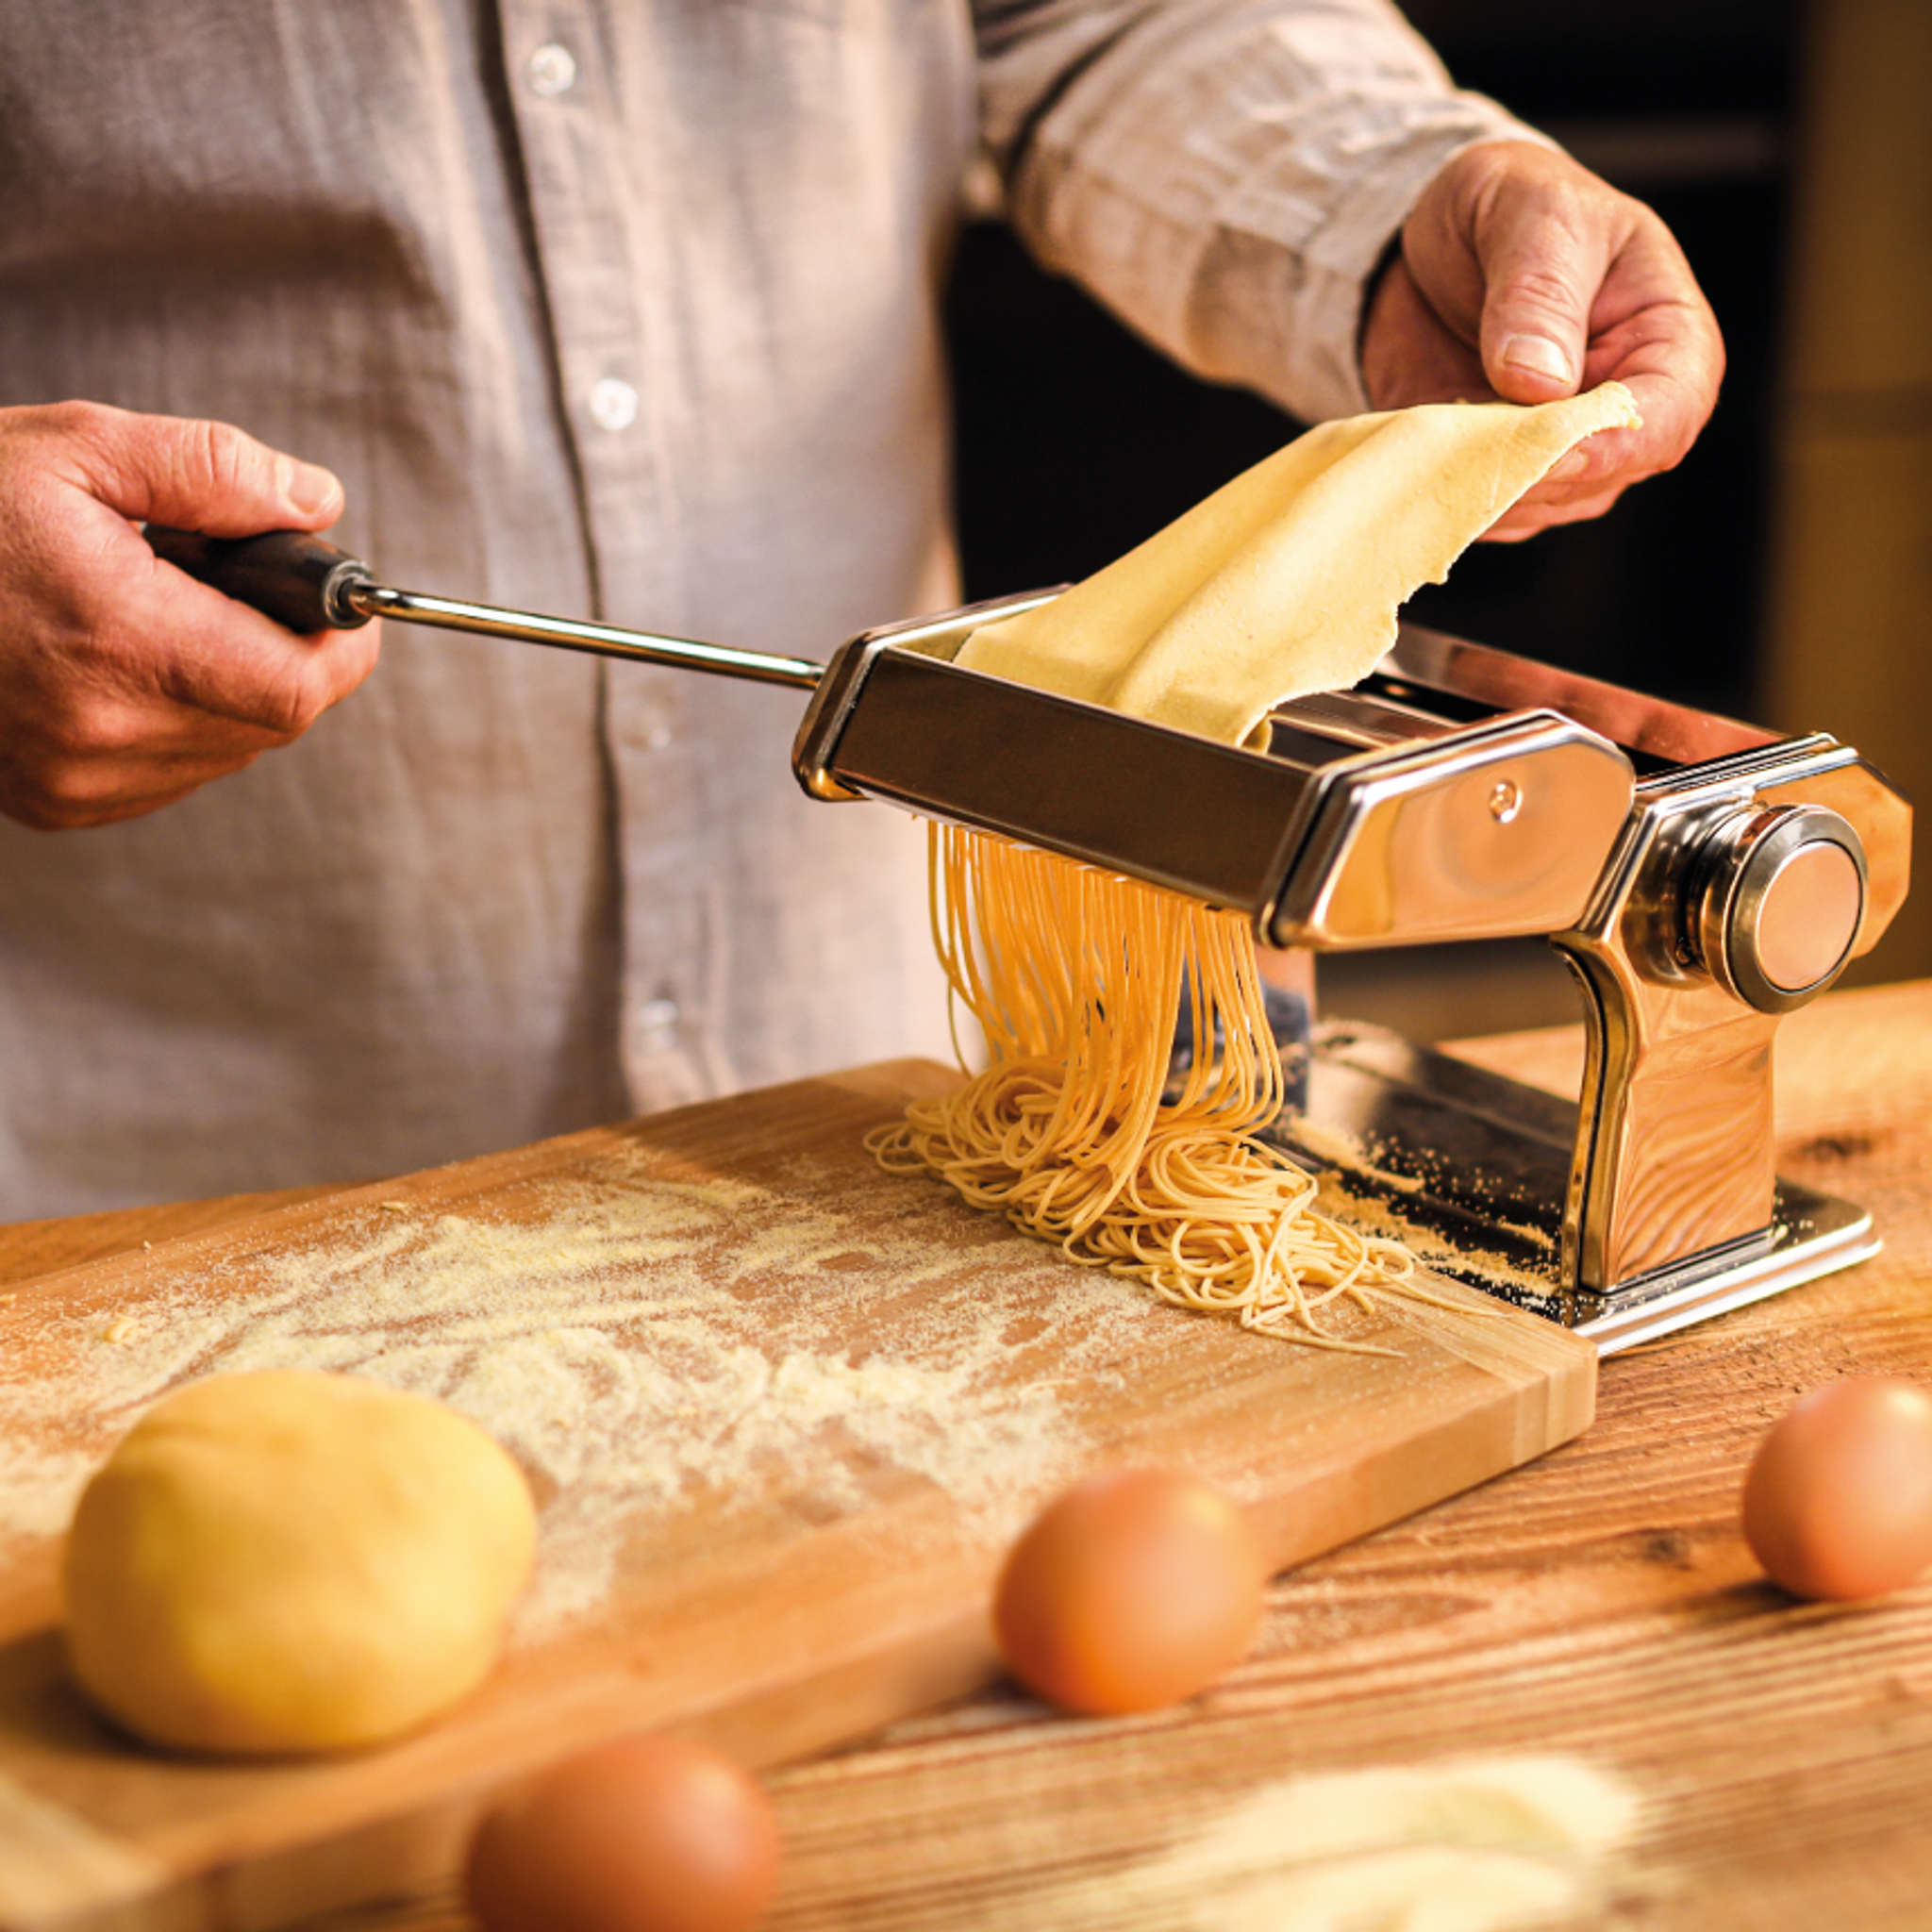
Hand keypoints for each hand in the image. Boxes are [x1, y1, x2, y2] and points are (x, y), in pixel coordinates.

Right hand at [0, 401, 379, 828]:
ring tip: (160, 609)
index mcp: (120, 642)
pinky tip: (121, 657)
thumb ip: (212, 472)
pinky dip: (180, 719)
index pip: (301, 684)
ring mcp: (77, 782)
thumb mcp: (77, 450)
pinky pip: (173, 772)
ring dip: (234, 685)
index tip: (336, 596)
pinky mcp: (58, 806)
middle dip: (285, 649)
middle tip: (233, 579)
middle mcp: (103, 733)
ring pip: (231, 750)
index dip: (340, 641)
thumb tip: (318, 503)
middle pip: (276, 719)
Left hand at [1359, 140, 1725, 540]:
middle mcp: (1621, 408)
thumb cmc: (1517, 205)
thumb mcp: (1532, 215)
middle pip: (1598, 477)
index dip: (1609, 443)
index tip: (1545, 445)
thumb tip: (1539, 383)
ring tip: (1431, 432)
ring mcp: (1561, 449)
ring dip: (1478, 484)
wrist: (1445, 237)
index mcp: (1666, 338)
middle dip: (1529, 471)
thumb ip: (1538, 293)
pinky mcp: (1499, 468)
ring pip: (1534, 505)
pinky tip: (1415, 450)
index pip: (1665, 417)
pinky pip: (1479, 506)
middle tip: (1460, 440)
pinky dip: (1444, 489)